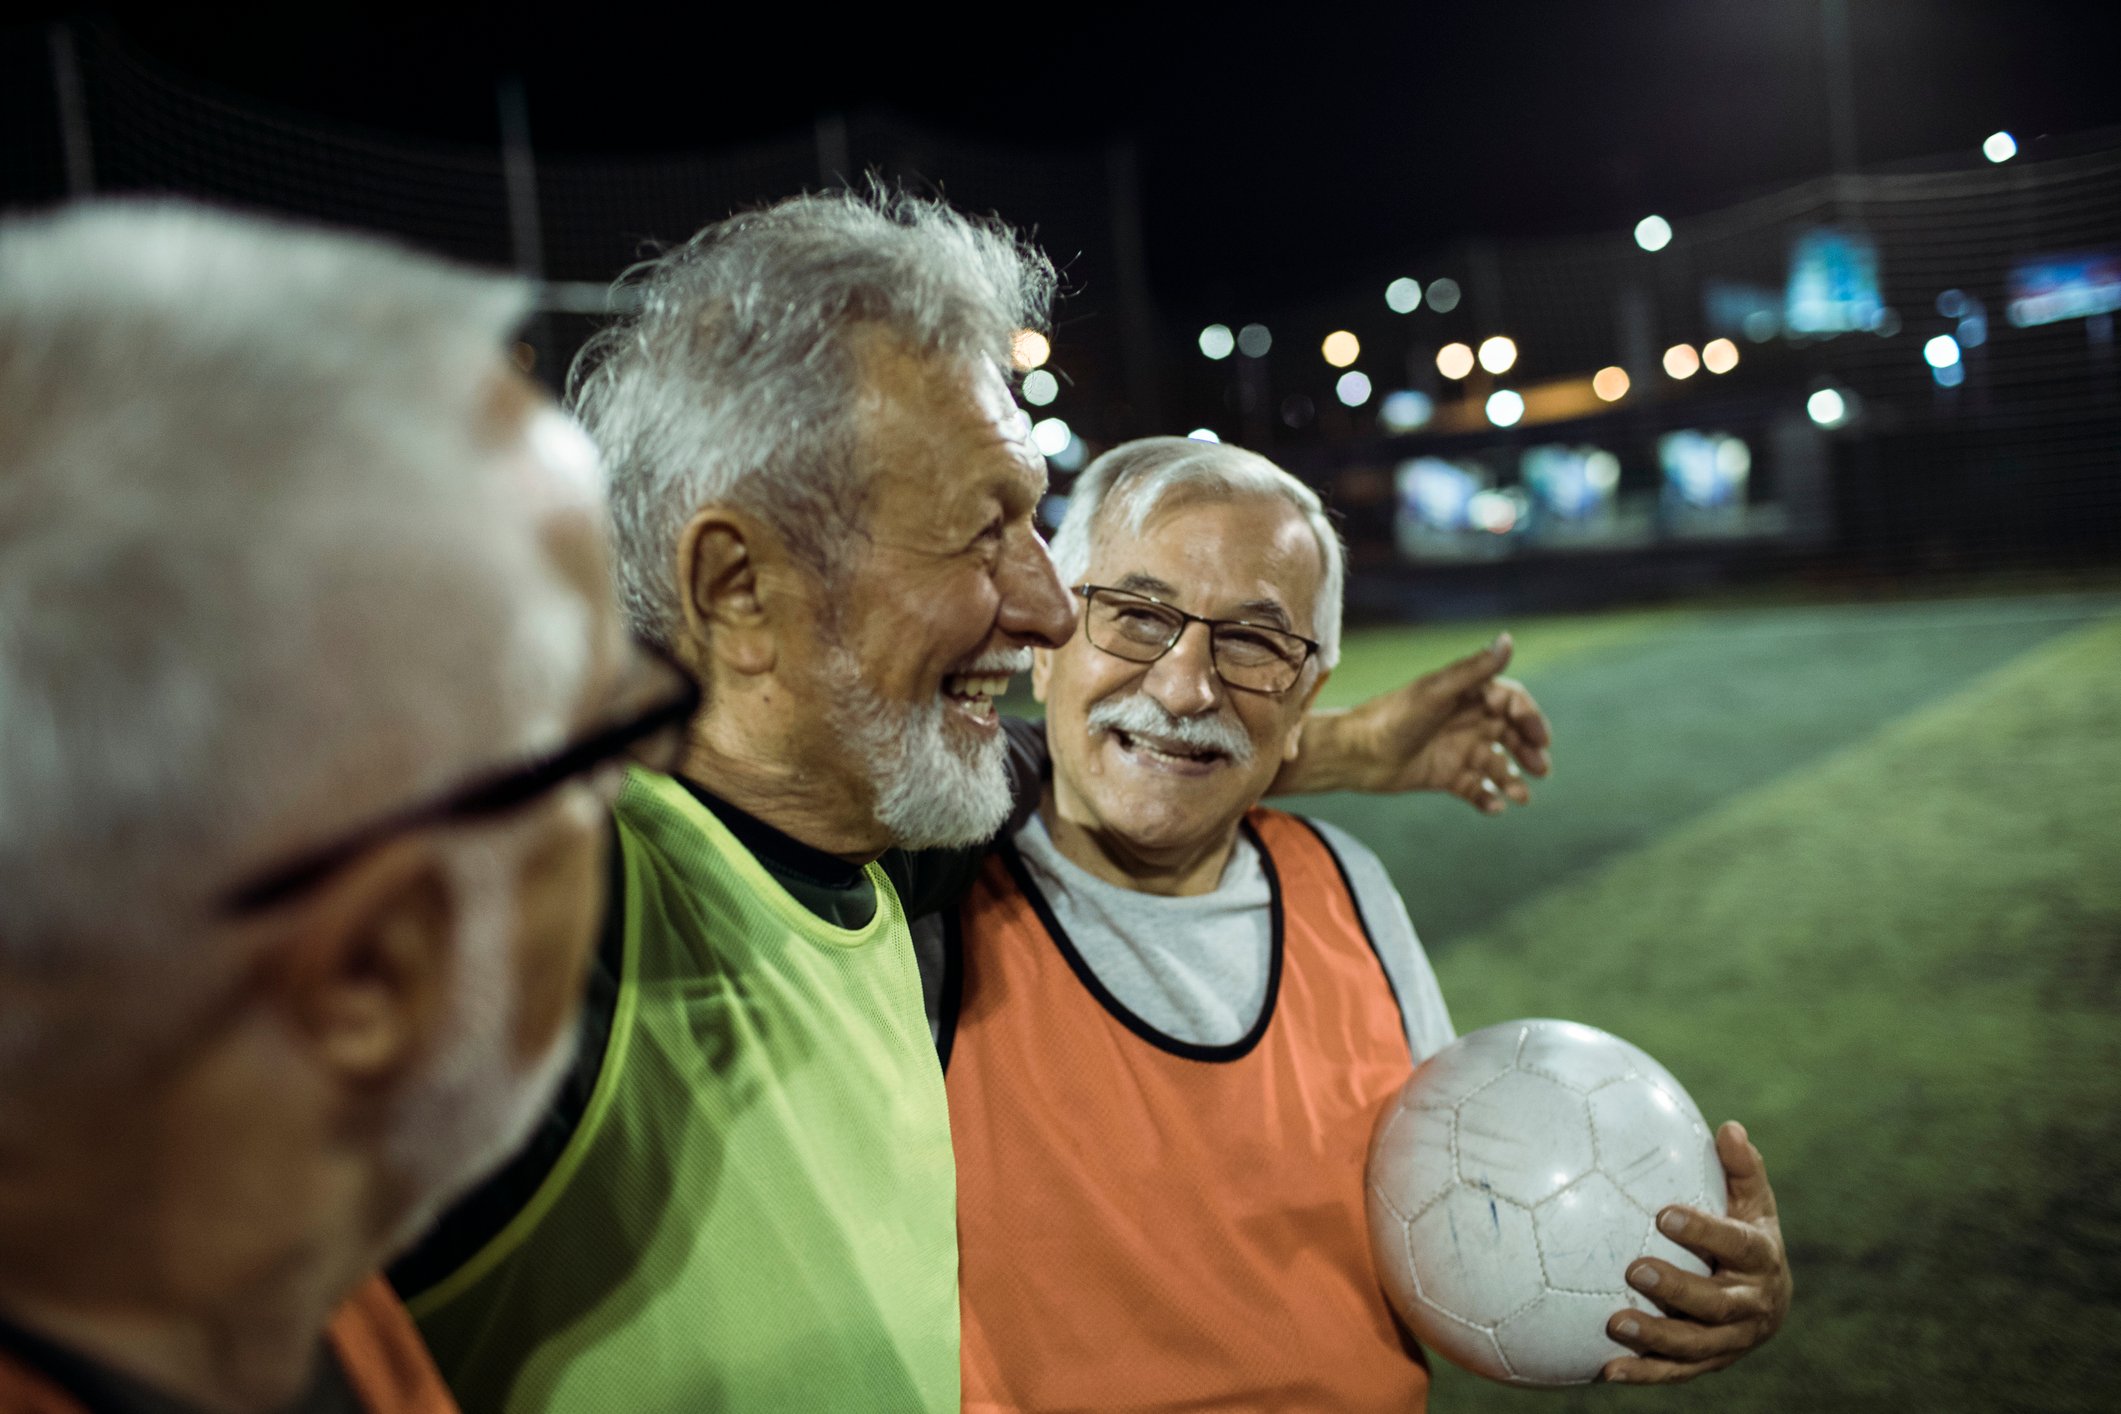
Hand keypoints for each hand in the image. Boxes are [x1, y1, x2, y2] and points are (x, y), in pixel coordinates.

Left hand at [1273, 633, 1551, 809]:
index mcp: (1466, 695)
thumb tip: (1508, 640)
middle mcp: (1465, 720)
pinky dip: (1488, 798)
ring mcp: (1456, 748)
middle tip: (1542, 769)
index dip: (1529, 717)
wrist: (1355, 754)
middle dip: (1529, 751)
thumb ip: (1474, 670)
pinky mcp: (1445, 775)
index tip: (1540, 737)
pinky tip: (1495, 808)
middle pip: (1510, 733)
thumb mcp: (1437, 692)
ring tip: (1521, 796)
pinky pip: (1476, 788)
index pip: (1511, 701)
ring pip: (1497, 764)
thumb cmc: (1394, 717)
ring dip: (1513, 778)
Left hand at [1601, 1121, 1791, 1383]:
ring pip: (1697, 1345)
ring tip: (1613, 1322)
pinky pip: (1677, 1372)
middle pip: (1716, 1303)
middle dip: (1677, 1289)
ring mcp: (1733, 1340)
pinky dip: (1645, 1372)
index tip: (1664, 1214)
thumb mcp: (1752, 1199)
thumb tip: (1730, 1128)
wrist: (1768, 1296)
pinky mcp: (1711, 1362)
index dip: (1704, 1231)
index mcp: (1762, 1258)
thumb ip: (1741, 1167)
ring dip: (1656, 1337)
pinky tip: (1606, 1369)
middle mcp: (1753, 1304)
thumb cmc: (1747, 1231)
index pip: (1737, 1244)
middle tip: (1634, 1269)